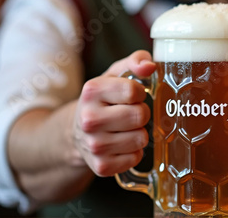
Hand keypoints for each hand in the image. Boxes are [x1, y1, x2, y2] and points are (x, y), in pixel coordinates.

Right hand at [73, 50, 155, 175]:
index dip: (139, 93)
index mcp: (91, 91)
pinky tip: (122, 145)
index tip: (132, 96)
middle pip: (139, 115)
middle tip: (130, 114)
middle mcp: (88, 119)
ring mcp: (93, 145)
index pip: (134, 91)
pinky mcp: (101, 166)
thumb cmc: (104, 100)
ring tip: (126, 129)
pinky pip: (135, 158)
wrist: (77, 131)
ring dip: (139, 133)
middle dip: (141, 114)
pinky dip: (134, 152)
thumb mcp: (115, 75)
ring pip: (140, 139)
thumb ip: (135, 61)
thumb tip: (150, 66)